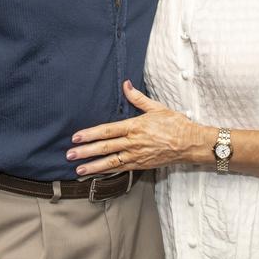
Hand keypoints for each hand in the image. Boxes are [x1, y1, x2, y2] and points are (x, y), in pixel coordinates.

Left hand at [68, 81, 208, 174]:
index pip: (107, 131)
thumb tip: (126, 84)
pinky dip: (107, 172)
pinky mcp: (141, 165)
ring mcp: (137, 156)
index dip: (90, 134)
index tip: (76, 137)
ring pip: (111, 162)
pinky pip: (121, 169)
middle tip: (69, 155)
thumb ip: (138, 98)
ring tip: (78, 170)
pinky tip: (97, 174)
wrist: (190, 143)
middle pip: (105, 148)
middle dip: (85, 152)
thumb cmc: (175, 124)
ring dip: (93, 166)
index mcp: (135, 126)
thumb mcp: (156, 107)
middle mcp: (133, 142)